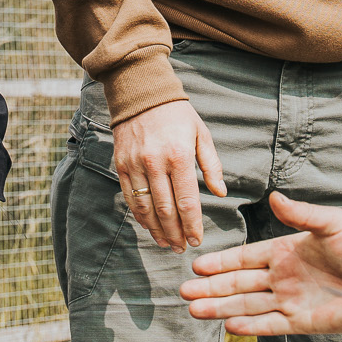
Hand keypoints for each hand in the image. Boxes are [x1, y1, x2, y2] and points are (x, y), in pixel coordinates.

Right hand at [112, 99, 224, 251]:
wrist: (141, 93)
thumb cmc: (177, 115)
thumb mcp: (201, 134)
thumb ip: (211, 165)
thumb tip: (220, 193)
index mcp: (179, 156)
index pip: (187, 201)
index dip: (192, 225)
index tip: (196, 240)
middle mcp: (155, 163)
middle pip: (166, 210)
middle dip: (175, 233)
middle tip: (182, 248)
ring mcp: (135, 165)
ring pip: (146, 208)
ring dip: (157, 230)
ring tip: (167, 243)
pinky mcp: (121, 165)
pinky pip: (130, 198)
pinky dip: (140, 216)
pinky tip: (149, 226)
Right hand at [182, 190, 341, 334]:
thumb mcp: (330, 222)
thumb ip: (301, 213)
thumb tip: (275, 196)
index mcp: (285, 250)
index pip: (245, 257)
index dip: (221, 262)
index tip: (197, 264)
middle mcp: (282, 277)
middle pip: (239, 284)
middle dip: (211, 288)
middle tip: (184, 292)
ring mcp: (291, 300)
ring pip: (248, 305)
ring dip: (222, 308)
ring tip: (195, 310)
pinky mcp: (303, 322)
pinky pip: (271, 325)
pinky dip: (250, 327)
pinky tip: (229, 326)